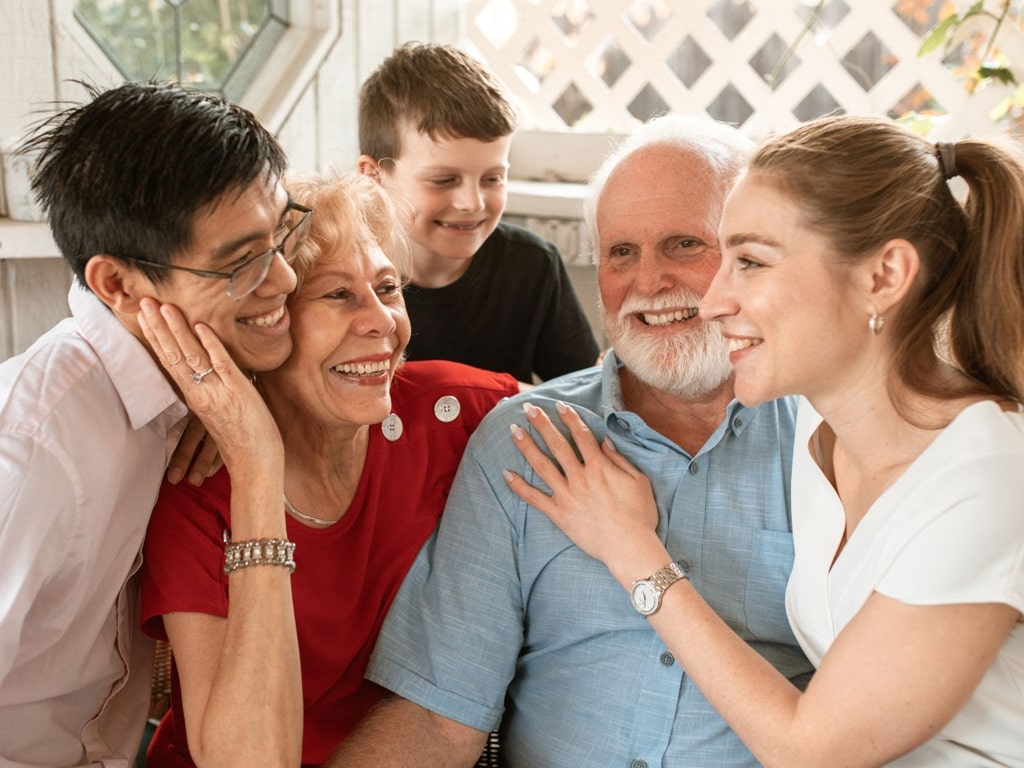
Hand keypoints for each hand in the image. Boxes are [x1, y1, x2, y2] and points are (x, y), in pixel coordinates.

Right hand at [138, 298, 281, 475]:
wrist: (255, 464)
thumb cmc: (241, 439)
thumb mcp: (217, 411)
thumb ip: (209, 390)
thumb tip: (206, 368)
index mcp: (194, 397)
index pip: (168, 361)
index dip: (155, 337)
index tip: (143, 315)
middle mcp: (200, 394)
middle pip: (173, 355)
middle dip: (158, 327)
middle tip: (143, 301)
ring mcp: (218, 392)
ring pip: (192, 356)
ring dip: (177, 330)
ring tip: (164, 307)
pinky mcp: (238, 392)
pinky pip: (222, 365)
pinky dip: (212, 345)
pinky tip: (202, 327)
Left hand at [503, 401, 662, 577]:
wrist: (629, 547)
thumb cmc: (639, 515)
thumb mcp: (639, 481)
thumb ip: (620, 459)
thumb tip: (605, 441)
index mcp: (599, 466)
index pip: (581, 435)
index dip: (569, 417)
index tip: (558, 405)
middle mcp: (579, 476)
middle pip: (557, 444)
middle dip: (541, 423)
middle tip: (528, 408)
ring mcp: (566, 495)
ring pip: (542, 465)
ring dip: (527, 447)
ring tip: (513, 431)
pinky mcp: (559, 514)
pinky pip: (535, 498)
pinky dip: (519, 487)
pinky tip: (506, 474)